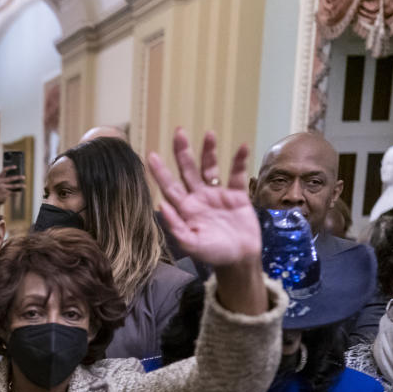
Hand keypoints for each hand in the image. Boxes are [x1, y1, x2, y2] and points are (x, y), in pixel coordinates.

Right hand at [0, 168, 25, 207]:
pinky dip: (16, 193)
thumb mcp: (0, 184)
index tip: (16, 166)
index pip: (3, 171)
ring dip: (20, 186)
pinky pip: (13, 193)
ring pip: (13, 186)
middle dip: (18, 177)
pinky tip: (20, 192)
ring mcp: (2, 188)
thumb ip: (6, 180)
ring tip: (24, 186)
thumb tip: (17, 178)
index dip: (9, 168)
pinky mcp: (4, 194)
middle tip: (24, 177)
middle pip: (10, 179)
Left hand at [147, 129, 257, 268]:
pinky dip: (239, 161)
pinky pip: (237, 174)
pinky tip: (241, 147)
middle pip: (188, 170)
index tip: (151, 155)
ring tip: (209, 134)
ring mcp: (217, 194)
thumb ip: (175, 226)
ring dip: (209, 151)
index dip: (160, 172)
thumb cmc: (212, 254)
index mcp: (185, 209)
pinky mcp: (237, 195)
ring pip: (210, 168)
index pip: (169, 187)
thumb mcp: (191, 244)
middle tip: (179, 132)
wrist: (239, 259)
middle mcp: (198, 198)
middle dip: (183, 152)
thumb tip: (160, 205)